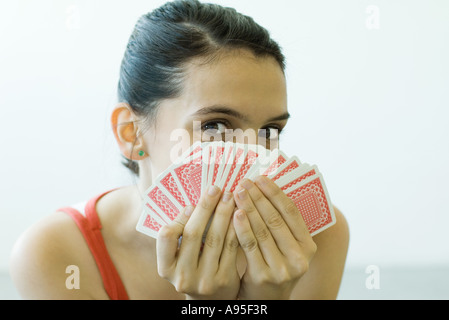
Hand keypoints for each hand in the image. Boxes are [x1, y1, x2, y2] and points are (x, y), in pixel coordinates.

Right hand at [156, 186, 239, 299]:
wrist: (211, 301)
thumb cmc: (194, 269)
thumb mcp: (180, 258)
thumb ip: (182, 236)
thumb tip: (194, 205)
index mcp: (166, 268)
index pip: (166, 236)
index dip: (179, 217)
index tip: (191, 204)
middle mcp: (183, 276)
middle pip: (194, 233)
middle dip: (205, 207)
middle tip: (216, 189)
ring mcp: (205, 280)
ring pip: (215, 238)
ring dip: (223, 213)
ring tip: (230, 196)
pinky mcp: (225, 280)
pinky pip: (231, 247)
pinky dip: (235, 227)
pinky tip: (239, 214)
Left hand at [232, 176, 316, 299]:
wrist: (265, 299)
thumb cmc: (273, 265)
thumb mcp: (286, 248)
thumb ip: (281, 225)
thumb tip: (263, 188)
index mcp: (308, 246)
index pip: (291, 212)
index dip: (275, 193)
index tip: (261, 178)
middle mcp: (299, 257)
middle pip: (275, 219)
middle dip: (258, 197)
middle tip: (244, 182)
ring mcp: (282, 268)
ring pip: (262, 230)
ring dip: (249, 207)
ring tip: (238, 192)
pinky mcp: (263, 275)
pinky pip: (250, 246)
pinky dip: (242, 227)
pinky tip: (235, 213)